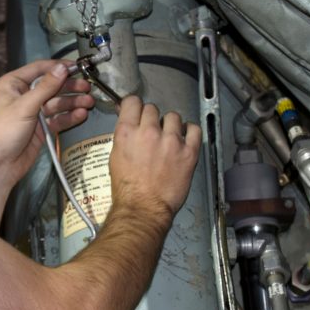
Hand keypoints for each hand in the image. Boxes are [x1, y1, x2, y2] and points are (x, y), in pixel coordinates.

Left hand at [0, 60, 93, 188]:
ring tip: (88, 102)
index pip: (39, 69)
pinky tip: (80, 114)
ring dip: (73, 102)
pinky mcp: (41, 127)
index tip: (76, 66)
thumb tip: (61, 69)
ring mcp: (33, 112)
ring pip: (57, 102)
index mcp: (13, 84)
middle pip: (51, 86)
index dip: (58, 67)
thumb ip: (45, 87)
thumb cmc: (2, 133)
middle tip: (86, 87)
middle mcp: (23, 96)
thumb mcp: (24, 106)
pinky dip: (69, 116)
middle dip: (69, 87)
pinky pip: (58, 118)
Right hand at [109, 96, 200, 217]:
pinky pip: (194, 129)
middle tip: (152, 132)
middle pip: (153, 109)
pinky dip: (190, 131)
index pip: (133, 102)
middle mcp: (149, 132)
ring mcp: (171, 141)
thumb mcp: (115, 156)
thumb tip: (131, 125)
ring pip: (173, 116)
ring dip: (170, 125)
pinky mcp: (188, 151)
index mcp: (127, 132)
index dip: (135, 106)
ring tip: (169, 138)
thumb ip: (125, 136)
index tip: (138, 112)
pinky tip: (185, 139)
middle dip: (152, 119)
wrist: (143, 208)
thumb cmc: (127, 188)